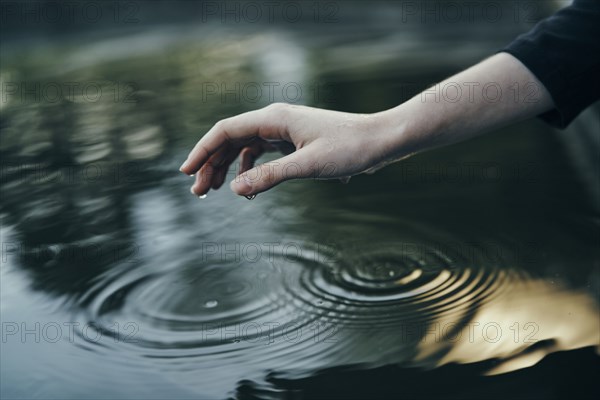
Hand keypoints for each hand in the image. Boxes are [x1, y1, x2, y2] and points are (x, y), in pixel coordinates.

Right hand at [179, 103, 393, 196]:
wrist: (381, 141)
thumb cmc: (350, 149)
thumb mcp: (308, 166)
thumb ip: (270, 177)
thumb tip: (235, 188)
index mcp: (274, 119)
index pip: (226, 131)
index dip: (202, 150)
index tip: (186, 172)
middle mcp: (275, 121)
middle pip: (231, 140)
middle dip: (212, 164)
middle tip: (198, 192)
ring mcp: (284, 131)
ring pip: (245, 147)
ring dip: (228, 167)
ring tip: (215, 190)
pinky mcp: (294, 142)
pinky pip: (262, 153)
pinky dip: (250, 169)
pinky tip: (247, 185)